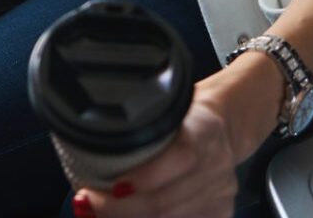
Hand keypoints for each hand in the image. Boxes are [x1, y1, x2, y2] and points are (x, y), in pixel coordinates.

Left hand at [73, 55, 281, 217]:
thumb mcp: (165, 106)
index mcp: (205, 129)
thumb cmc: (185, 115)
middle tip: (88, 202)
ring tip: (97, 212)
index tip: (108, 185)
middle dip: (118, 208)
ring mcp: (220, 193)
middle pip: (166, 201)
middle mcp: (217, 165)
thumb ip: (138, 125)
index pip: (181, 157)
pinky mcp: (220, 212)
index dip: (145, 177)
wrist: (225, 125)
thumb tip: (90, 142)